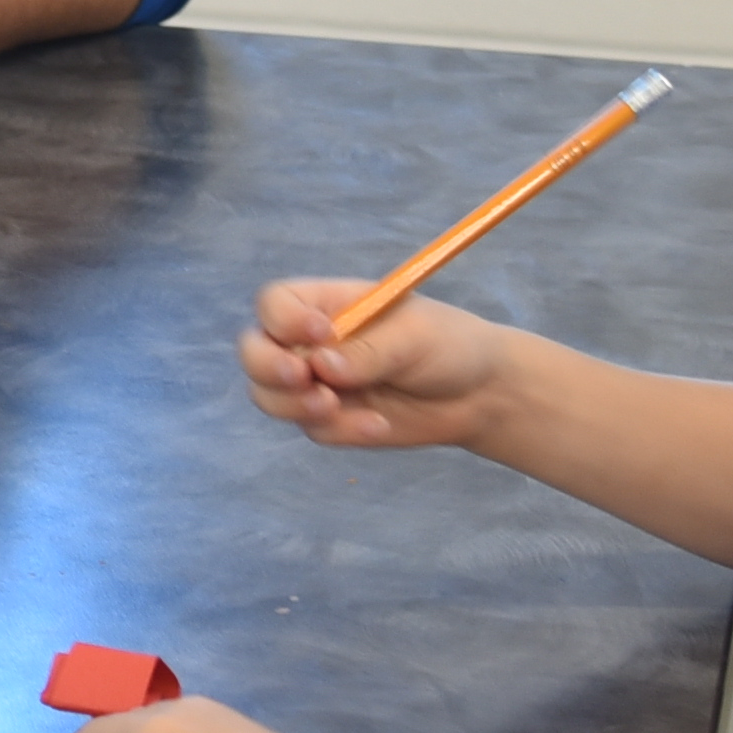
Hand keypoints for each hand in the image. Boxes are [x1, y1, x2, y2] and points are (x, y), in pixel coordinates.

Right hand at [240, 279, 519, 450]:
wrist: (479, 396)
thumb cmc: (448, 346)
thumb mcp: (413, 337)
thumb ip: (366, 350)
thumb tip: (323, 367)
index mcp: (326, 304)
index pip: (275, 303)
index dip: (284, 319)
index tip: (321, 334)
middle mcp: (309, 342)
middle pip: (254, 350)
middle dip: (268, 367)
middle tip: (306, 381)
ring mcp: (316, 383)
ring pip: (269, 395)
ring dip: (294, 404)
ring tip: (338, 407)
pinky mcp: (329, 421)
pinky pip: (310, 430)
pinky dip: (340, 430)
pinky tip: (378, 425)